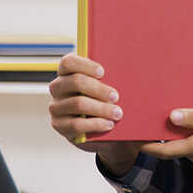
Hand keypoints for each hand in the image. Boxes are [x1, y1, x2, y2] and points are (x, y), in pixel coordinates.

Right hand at [48, 53, 142, 174]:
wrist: (102, 130)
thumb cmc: (107, 101)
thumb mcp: (109, 86)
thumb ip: (113, 76)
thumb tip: (135, 67)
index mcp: (67, 73)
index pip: (68, 62)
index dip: (85, 65)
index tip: (103, 72)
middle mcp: (58, 88)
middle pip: (75, 82)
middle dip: (99, 88)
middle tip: (116, 96)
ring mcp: (57, 107)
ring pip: (77, 104)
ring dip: (101, 108)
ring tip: (118, 113)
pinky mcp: (60, 126)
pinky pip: (76, 125)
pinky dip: (95, 124)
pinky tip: (108, 124)